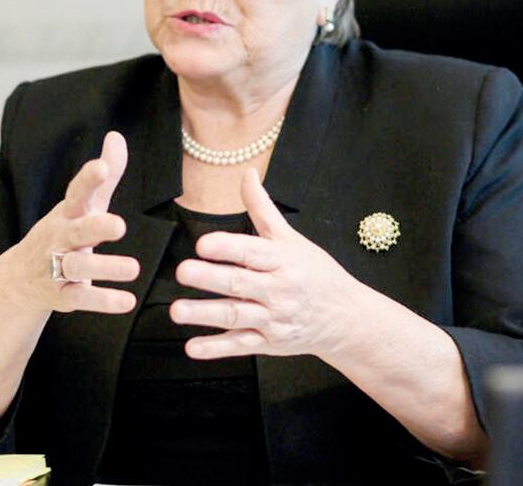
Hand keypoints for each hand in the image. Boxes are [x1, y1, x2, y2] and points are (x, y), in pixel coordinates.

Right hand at [8, 131, 139, 314]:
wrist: (19, 279)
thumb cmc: (62, 233)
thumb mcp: (82, 205)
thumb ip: (105, 175)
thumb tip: (116, 136)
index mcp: (68, 213)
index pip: (76, 193)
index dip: (88, 180)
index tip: (101, 167)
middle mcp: (59, 238)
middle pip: (75, 231)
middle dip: (95, 227)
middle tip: (119, 226)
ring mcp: (57, 268)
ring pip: (78, 267)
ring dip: (105, 268)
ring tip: (134, 268)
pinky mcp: (62, 295)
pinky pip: (82, 298)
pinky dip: (104, 301)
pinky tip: (128, 302)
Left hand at [170, 168, 357, 358]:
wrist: (345, 318)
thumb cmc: (315, 273)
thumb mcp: (292, 239)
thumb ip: (263, 208)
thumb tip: (246, 174)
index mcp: (283, 260)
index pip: (253, 252)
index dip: (228, 247)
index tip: (203, 244)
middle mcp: (278, 290)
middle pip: (241, 283)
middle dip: (211, 278)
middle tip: (183, 271)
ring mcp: (273, 319)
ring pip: (236, 316)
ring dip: (205, 314)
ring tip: (177, 310)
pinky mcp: (269, 344)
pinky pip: (240, 346)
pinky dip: (216, 348)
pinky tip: (193, 346)